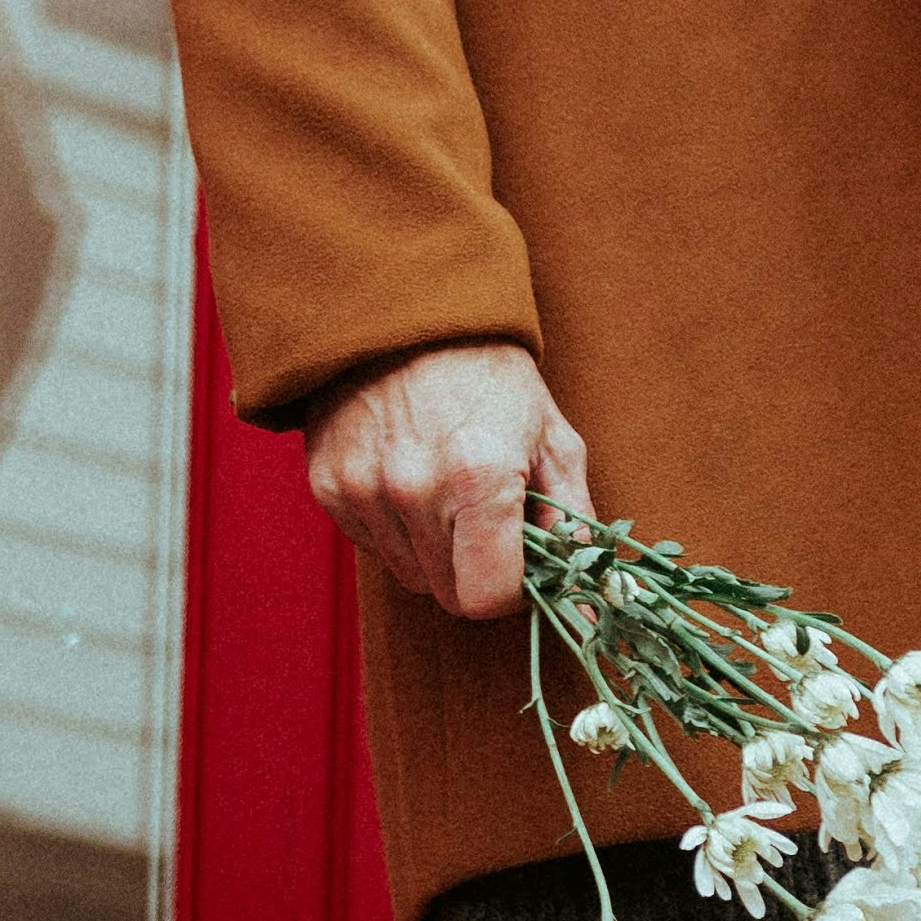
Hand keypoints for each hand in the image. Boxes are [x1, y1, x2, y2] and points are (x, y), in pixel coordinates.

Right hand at [302, 340, 591, 620]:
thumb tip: (591, 606)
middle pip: (448, 594)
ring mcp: (364, 489)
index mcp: (480, 477)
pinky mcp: (329, 486)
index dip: (510, 590)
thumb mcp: (552, 439)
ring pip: (410, 575)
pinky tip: (408, 478)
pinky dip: (397, 529)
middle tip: (485, 520)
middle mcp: (415, 489)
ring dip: (434, 551)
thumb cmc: (490, 377)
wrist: (407, 314)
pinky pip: (373, 546)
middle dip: (474, 570)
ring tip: (445, 490)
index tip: (518, 562)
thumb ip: (573, 525)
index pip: (486, 598)